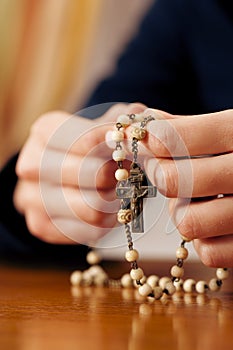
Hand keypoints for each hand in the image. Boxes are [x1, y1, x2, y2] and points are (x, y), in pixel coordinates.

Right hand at [14, 103, 144, 244]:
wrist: (59, 177)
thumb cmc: (85, 148)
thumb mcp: (101, 126)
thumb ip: (120, 121)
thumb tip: (140, 121)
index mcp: (44, 132)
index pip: (85, 140)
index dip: (115, 145)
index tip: (132, 147)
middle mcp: (31, 164)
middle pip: (90, 175)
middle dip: (118, 176)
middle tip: (130, 173)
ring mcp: (32, 198)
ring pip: (91, 208)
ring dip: (115, 201)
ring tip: (121, 192)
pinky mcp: (40, 225)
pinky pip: (87, 231)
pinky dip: (106, 222)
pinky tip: (109, 210)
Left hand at [143, 108, 232, 266]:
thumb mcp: (226, 129)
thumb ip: (186, 127)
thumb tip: (140, 125)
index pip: (173, 138)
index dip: (150, 139)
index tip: (146, 139)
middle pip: (171, 180)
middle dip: (160, 175)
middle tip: (164, 170)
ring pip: (187, 221)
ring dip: (181, 212)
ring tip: (195, 200)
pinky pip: (209, 253)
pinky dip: (203, 240)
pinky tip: (213, 224)